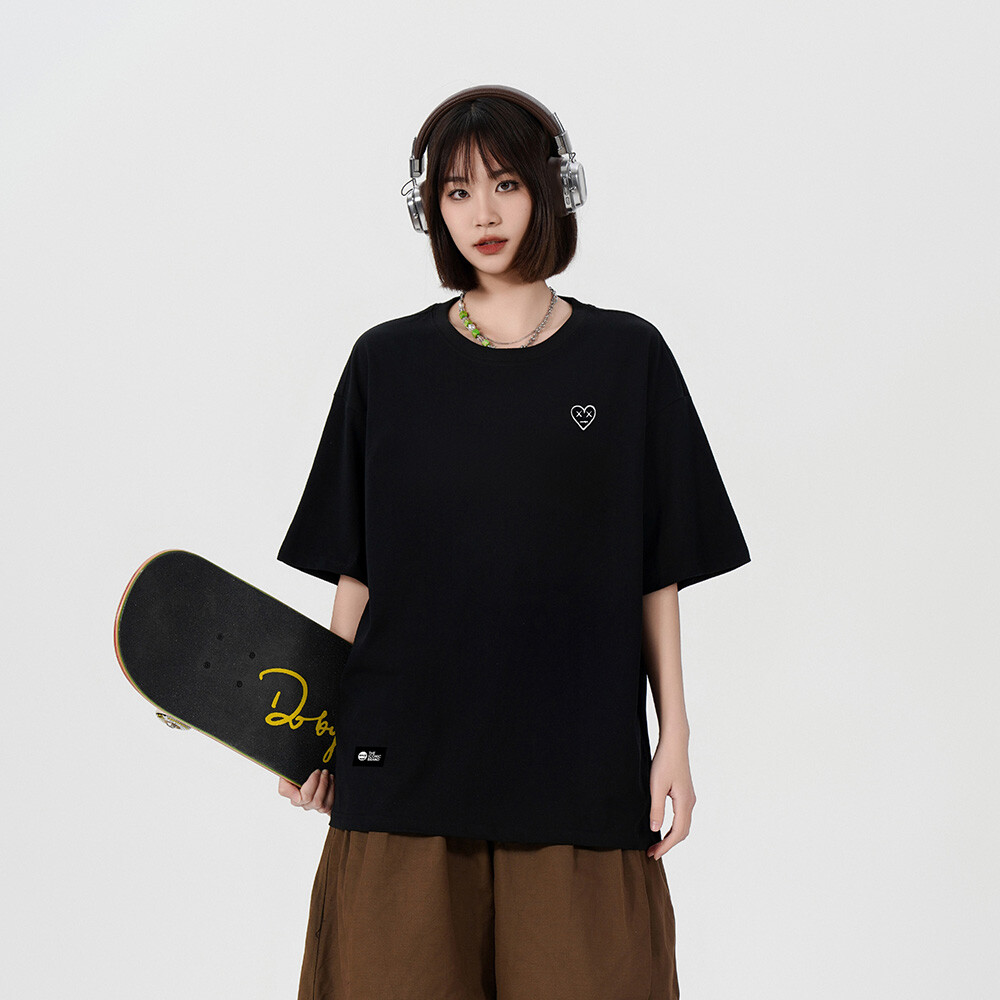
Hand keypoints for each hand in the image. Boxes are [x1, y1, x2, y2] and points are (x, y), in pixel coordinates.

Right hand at [278, 768, 333, 814]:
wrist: (308, 768)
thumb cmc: (297, 772)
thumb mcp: (286, 776)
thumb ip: (285, 788)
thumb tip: (297, 799)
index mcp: (296, 799)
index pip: (305, 797)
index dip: (313, 783)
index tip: (317, 771)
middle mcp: (306, 805)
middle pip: (316, 802)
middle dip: (323, 784)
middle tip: (324, 772)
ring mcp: (316, 806)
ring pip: (324, 806)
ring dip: (329, 788)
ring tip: (329, 776)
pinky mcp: (326, 806)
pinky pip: (331, 808)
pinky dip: (333, 794)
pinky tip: (333, 783)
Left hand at [646, 734, 694, 859]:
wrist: (674, 743)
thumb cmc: (665, 761)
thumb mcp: (656, 786)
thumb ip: (656, 809)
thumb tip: (655, 829)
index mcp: (684, 803)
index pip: (677, 833)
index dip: (665, 846)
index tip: (654, 854)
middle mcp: (690, 802)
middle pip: (682, 832)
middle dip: (668, 844)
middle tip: (652, 852)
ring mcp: (689, 798)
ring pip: (683, 825)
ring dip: (670, 836)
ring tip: (656, 843)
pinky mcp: (685, 793)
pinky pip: (681, 817)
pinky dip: (673, 827)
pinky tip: (662, 826)